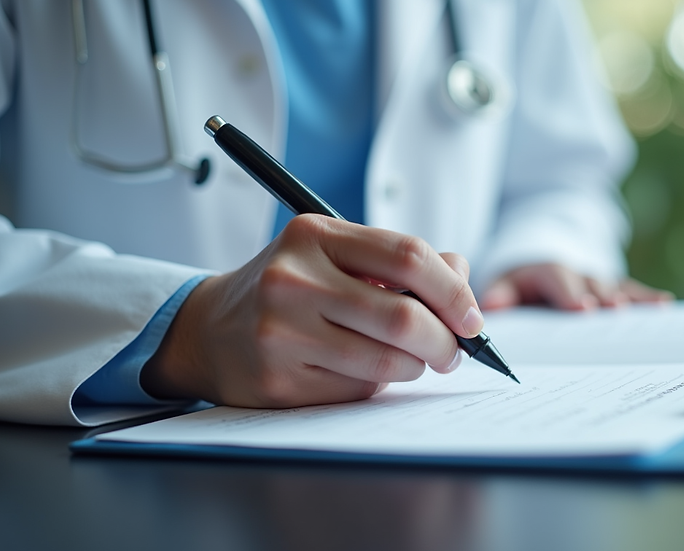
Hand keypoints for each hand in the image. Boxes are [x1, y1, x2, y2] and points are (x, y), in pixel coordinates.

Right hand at [141, 214, 482, 407]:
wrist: (210, 330)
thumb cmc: (289, 289)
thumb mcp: (335, 256)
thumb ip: (398, 261)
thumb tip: (461, 273)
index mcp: (314, 235)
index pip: (408, 256)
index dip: (453, 291)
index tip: (472, 318)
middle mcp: (292, 278)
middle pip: (404, 317)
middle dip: (445, 342)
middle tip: (454, 352)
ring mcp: (281, 331)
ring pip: (386, 362)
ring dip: (416, 367)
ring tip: (413, 361)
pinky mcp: (278, 378)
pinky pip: (357, 390)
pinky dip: (378, 385)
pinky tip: (366, 372)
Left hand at [480, 263, 672, 310]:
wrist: (538, 264)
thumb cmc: (521, 283)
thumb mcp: (505, 284)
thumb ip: (501, 294)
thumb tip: (492, 305)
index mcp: (548, 271)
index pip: (559, 280)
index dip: (570, 295)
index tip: (582, 308)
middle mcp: (577, 272)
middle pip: (591, 285)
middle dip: (602, 297)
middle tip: (614, 308)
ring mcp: (597, 280)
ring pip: (614, 287)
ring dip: (629, 298)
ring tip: (647, 309)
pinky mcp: (612, 287)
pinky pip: (631, 290)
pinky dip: (647, 297)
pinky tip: (665, 304)